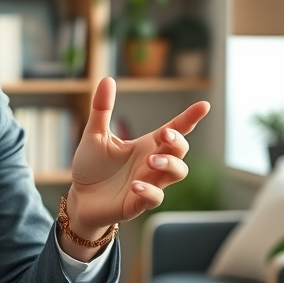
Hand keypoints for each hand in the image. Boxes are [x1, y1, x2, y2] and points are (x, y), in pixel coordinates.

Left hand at [61, 77, 209, 257]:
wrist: (80, 197)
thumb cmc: (91, 167)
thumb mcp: (95, 135)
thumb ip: (102, 109)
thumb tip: (107, 79)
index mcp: (146, 145)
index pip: (174, 130)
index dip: (190, 118)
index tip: (204, 105)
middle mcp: (152, 163)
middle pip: (181, 151)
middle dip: (178, 142)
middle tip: (165, 135)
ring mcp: (149, 183)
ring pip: (176, 174)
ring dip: (169, 165)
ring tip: (151, 160)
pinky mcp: (138, 203)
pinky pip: (155, 198)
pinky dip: (150, 191)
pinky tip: (136, 185)